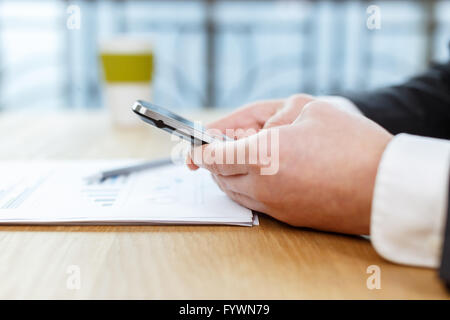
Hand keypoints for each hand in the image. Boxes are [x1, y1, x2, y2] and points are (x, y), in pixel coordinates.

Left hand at [190, 101, 392, 234]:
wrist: (385, 188)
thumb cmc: (353, 144)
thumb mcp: (312, 110)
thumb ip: (274, 116)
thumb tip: (256, 130)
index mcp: (263, 154)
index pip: (214, 154)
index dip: (198, 149)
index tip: (191, 147)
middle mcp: (262, 184)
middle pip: (220, 175)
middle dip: (213, 160)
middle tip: (214, 148)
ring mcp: (275, 205)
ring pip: (235, 191)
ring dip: (228, 175)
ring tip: (235, 159)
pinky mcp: (288, 217)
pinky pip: (254, 202)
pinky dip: (247, 187)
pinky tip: (260, 174)